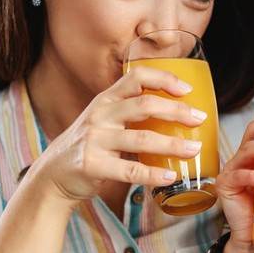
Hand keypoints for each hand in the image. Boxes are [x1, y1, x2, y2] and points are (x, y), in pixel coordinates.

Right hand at [27, 65, 205, 203]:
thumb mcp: (105, 121)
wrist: (53, 175)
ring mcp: (95, 140)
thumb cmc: (90, 146)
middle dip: (177, 110)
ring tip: (194, 149)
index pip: (136, 76)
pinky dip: (154, 175)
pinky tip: (171, 176)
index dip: (164, 79)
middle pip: (144, 105)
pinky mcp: (93, 166)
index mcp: (107, 100)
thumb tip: (178, 113)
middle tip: (200, 119)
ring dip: (173, 145)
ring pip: (142, 139)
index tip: (188, 90)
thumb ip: (132, 114)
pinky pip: (130, 171)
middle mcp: (100, 115)